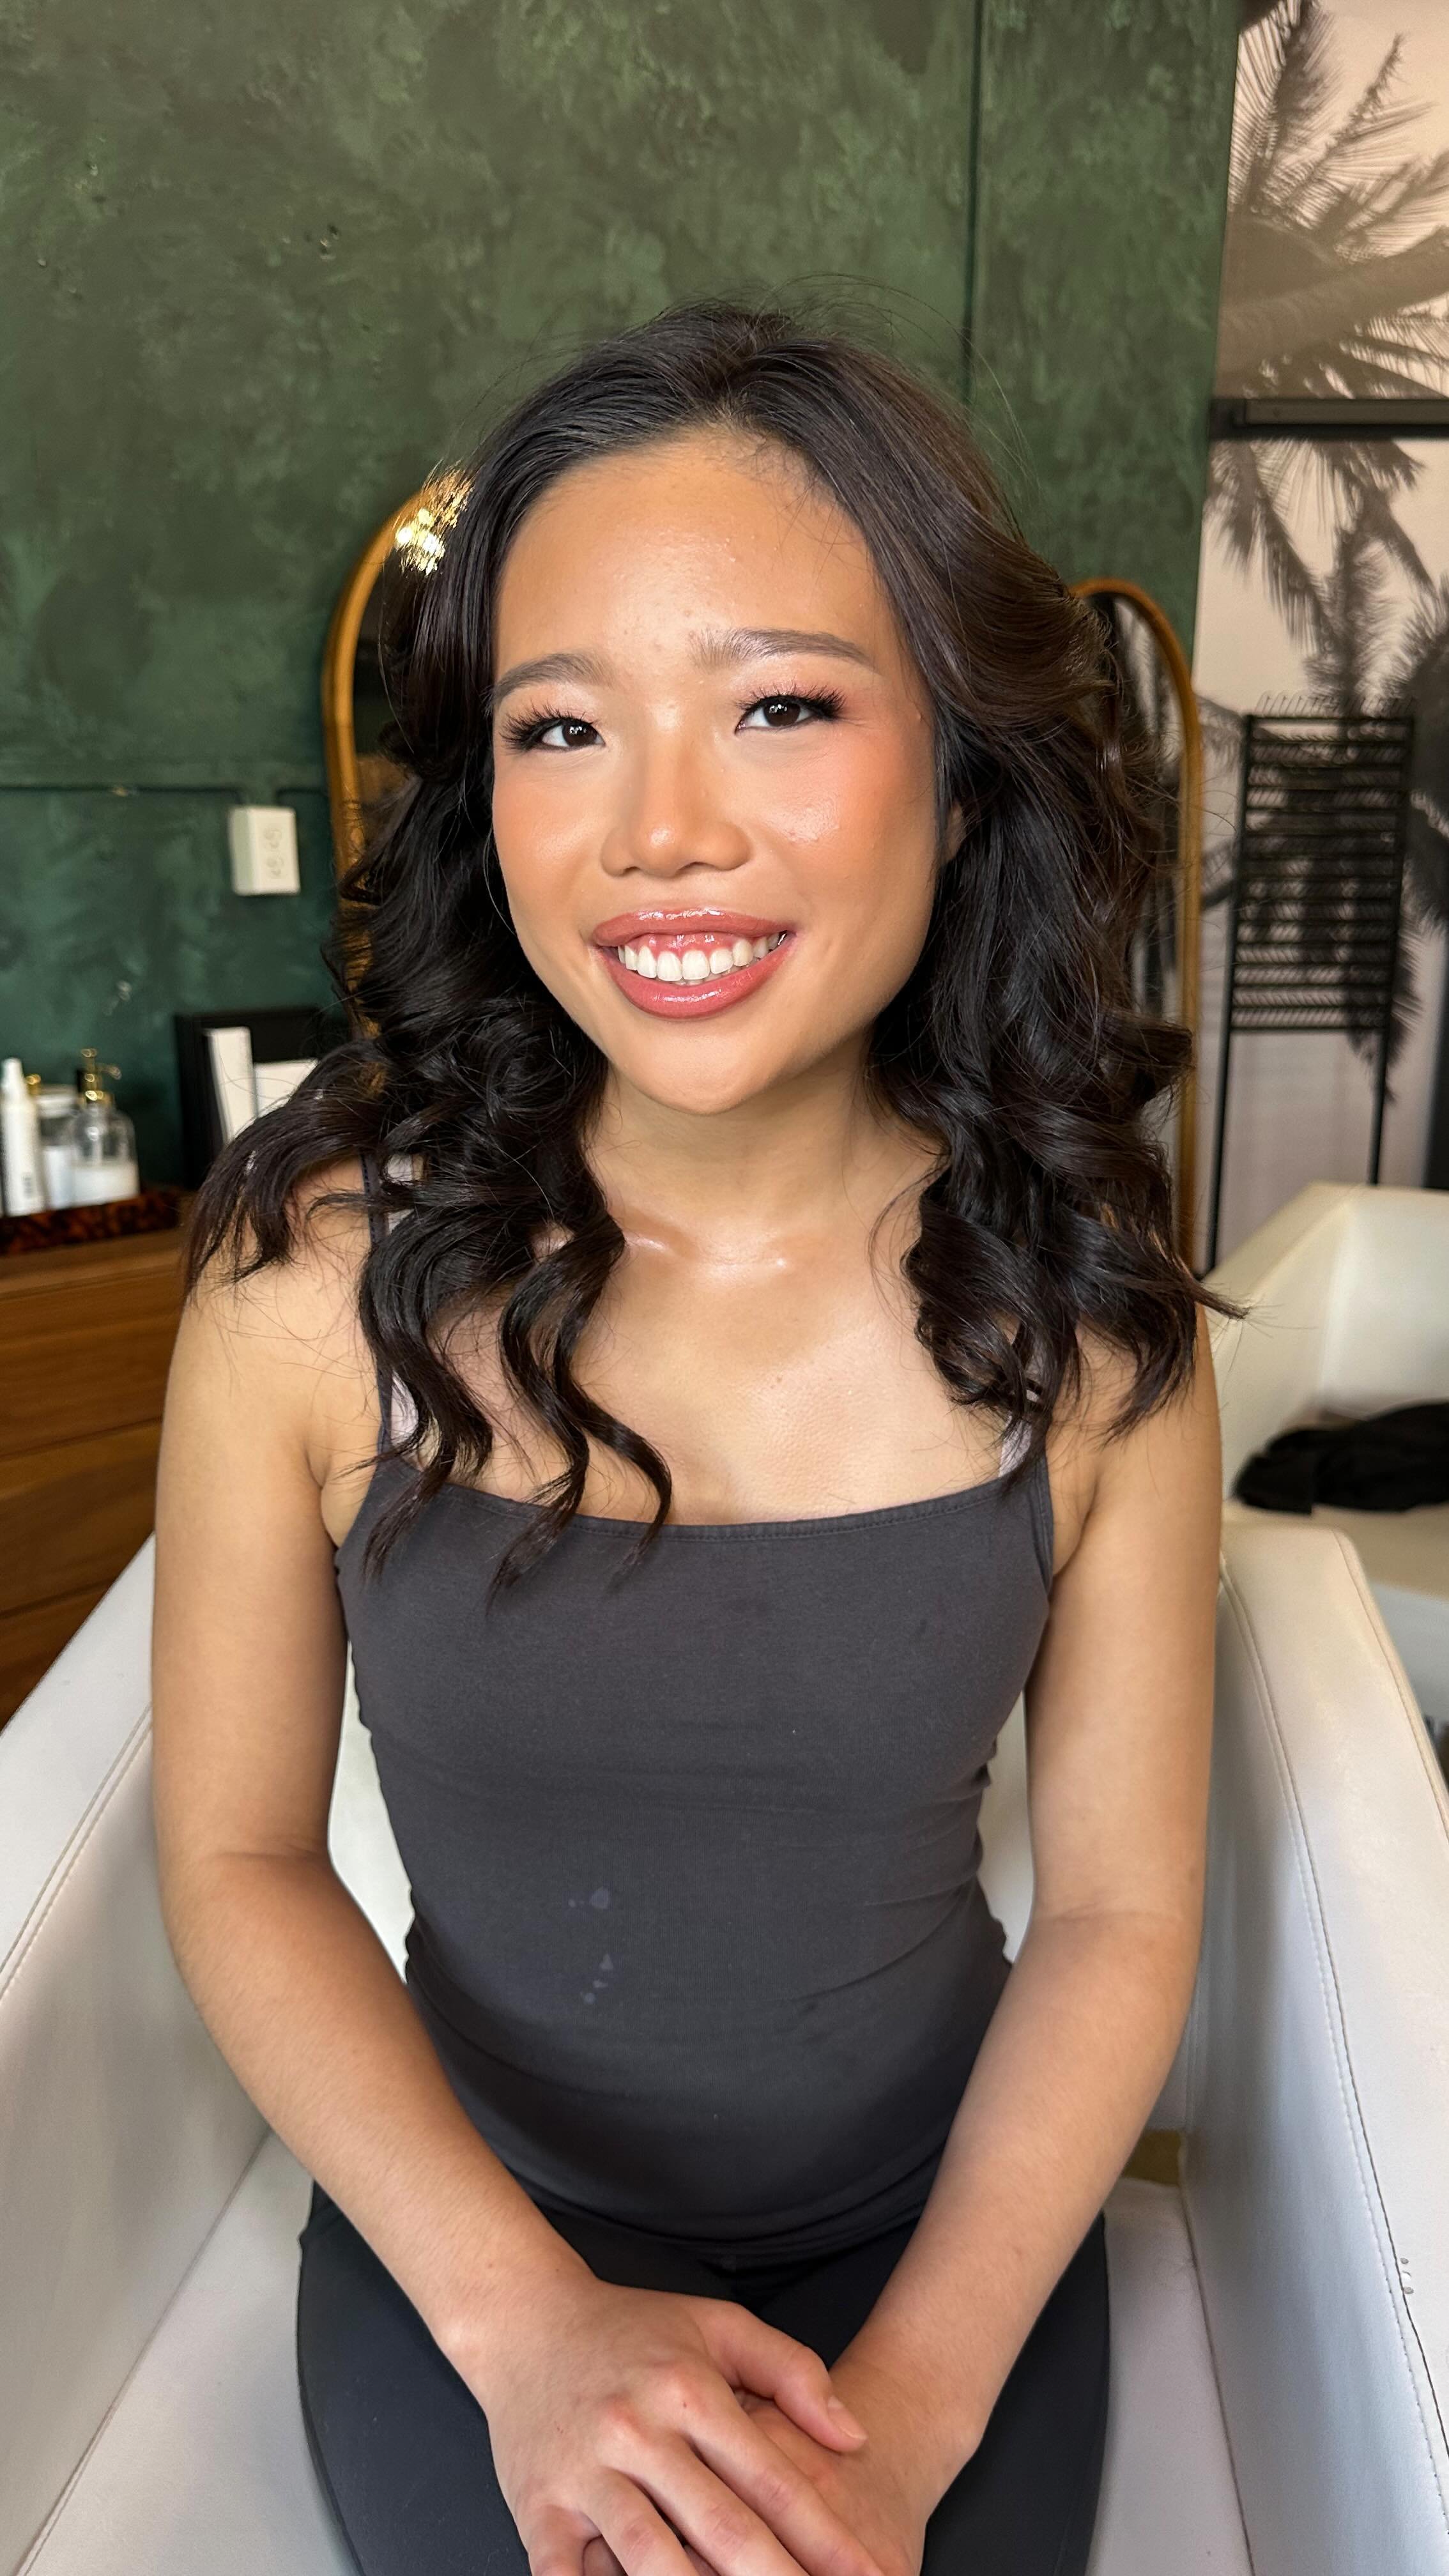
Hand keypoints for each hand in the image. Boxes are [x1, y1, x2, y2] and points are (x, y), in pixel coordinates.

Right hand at [454, 2259, 893, 2575]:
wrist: (524, 2320)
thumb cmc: (633, 2329)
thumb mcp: (719, 2327)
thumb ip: (793, 2372)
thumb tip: (856, 2436)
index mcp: (690, 2390)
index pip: (772, 2479)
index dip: (826, 2538)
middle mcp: (640, 2432)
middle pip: (722, 2528)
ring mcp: (585, 2473)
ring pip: (651, 2558)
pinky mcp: (537, 2506)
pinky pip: (566, 2574)